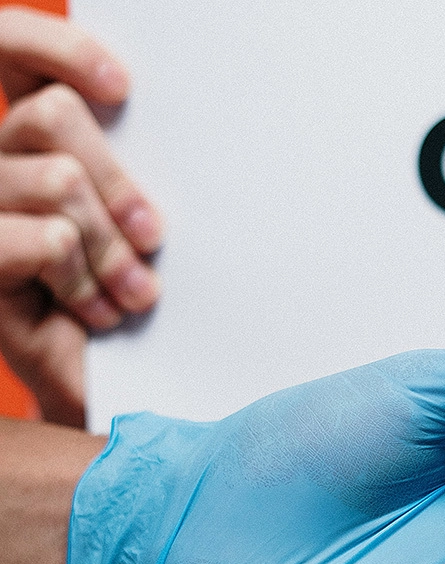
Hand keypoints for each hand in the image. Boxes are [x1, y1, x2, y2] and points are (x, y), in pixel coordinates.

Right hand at [0, 7, 161, 426]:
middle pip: (49, 114)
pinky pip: (45, 237)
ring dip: (111, 245)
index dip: (59, 48)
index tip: (123, 89)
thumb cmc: (139, 298)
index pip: (13, 48)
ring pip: (58, 182)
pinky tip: (102, 312)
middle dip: (117, 179)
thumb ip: (137, 170)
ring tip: (138, 293)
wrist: (119, 387)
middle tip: (153, 235)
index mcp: (32, 137)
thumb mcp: (144, 226)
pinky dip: (86, 279)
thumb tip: (179, 123)